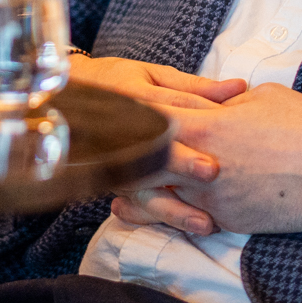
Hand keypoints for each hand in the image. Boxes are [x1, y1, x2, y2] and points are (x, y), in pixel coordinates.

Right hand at [67, 53, 246, 236]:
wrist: (62, 96)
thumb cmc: (113, 80)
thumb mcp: (151, 75)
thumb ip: (195, 87)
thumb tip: (239, 87)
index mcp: (135, 99)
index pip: (170, 111)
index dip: (197, 124)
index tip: (225, 136)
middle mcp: (123, 132)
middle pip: (154, 152)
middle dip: (181, 165)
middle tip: (211, 173)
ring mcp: (116, 160)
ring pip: (144, 190)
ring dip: (174, 208)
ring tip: (205, 223)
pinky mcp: (113, 179)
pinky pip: (135, 205)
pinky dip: (159, 220)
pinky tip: (182, 227)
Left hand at [121, 83, 301, 237]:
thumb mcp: (263, 98)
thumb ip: (227, 102)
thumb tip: (220, 103)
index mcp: (202, 125)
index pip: (148, 121)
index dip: (125, 121)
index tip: (108, 122)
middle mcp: (198, 164)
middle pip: (142, 165)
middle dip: (120, 166)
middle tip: (101, 167)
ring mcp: (210, 196)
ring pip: (159, 200)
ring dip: (137, 200)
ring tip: (116, 201)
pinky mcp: (228, 220)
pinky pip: (190, 220)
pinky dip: (170, 220)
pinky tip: (153, 223)